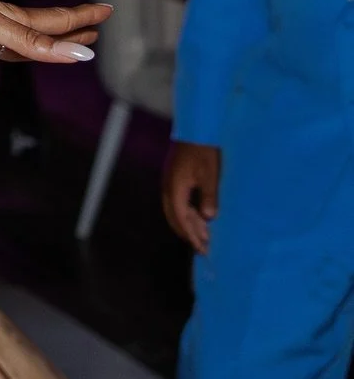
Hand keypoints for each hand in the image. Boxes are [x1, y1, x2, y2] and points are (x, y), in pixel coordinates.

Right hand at [162, 140, 220, 254]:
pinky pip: (177, 202)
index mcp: (175, 189)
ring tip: (204, 234)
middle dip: (188, 233)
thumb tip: (208, 217)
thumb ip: (208, 197)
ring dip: (188, 224)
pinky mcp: (174, 179)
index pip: (181, 219)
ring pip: (175, 211)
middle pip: (174, 217)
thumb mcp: (210, 174)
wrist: (196, 129)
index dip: (191, 235)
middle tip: (204, 247)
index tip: (202, 249)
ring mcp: (170, 183)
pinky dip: (187, 213)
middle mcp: (168, 188)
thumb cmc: (204, 151)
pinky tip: (199, 216)